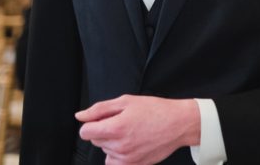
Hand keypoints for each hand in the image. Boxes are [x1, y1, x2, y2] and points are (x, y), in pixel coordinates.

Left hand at [76, 94, 199, 164]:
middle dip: (104, 131)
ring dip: (112, 143)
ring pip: (105, 151)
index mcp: (116, 128)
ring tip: (130, 132)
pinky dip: (118, 155)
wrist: (178, 124)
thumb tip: (80, 116)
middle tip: (123, 122)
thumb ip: (99, 109)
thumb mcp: (127, 101)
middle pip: (96, 141)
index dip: (92, 123)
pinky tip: (131, 144)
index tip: (102, 120)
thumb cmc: (155, 110)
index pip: (85, 132)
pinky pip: (114, 163)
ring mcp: (126, 159)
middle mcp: (119, 146)